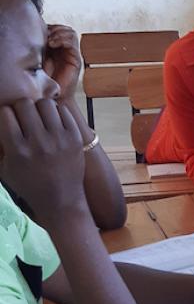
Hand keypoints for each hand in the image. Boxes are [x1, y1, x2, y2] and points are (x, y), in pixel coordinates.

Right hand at [0, 99, 85, 222]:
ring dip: (39, 108)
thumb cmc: (29, 185)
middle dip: (21, 108)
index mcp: (18, 150)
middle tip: (25, 117)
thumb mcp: (4, 169)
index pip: (5, 113)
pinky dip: (57, 113)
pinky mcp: (75, 139)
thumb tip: (0, 118)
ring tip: (40, 118)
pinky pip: (64, 112)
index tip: (10, 120)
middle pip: (24, 104)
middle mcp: (39, 143)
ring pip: (45, 104)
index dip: (6, 114)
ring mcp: (59, 140)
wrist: (61, 199)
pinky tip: (54, 122)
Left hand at [43, 25, 81, 104]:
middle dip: (56, 28)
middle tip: (47, 35)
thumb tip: (37, 32)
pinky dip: (63, 40)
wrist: (55, 95)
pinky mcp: (76, 60)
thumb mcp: (40, 58)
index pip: (59, 29)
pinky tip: (53, 44)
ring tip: (50, 40)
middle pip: (67, 29)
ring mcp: (73, 55)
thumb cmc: (47, 80)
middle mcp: (68, 50)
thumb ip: (41, 46)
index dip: (51, 27)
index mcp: (60, 49)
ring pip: (71, 33)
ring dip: (59, 33)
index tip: (40, 32)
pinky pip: (73, 43)